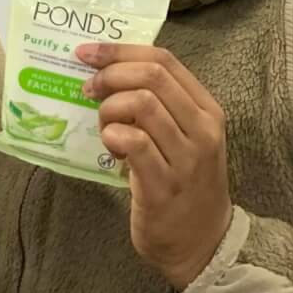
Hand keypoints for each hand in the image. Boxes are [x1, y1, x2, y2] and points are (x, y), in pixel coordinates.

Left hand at [78, 42, 231, 290]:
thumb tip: (102, 70)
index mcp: (206, 109)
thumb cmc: (181, 181)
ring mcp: (187, 158)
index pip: (164, 59)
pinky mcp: (165, 185)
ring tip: (105, 127)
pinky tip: (111, 149)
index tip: (86, 53)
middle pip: (151, 76)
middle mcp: (203, 129)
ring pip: (141, 104)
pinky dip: (113, 137)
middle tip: (88, 91)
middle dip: (109, 75)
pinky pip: (134, 143)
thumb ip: (155, 103)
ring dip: (109, 109)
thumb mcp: (180, 135)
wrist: (201, 242)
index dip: (119, 50)